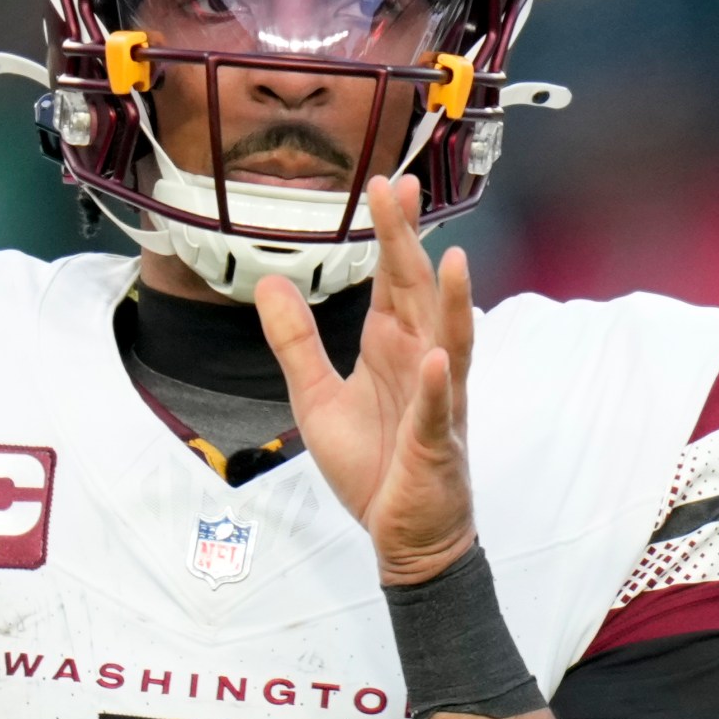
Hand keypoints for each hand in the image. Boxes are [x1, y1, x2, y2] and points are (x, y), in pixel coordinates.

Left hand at [256, 175, 476, 584]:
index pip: (393, 278)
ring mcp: (437, 400)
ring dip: (449, 302)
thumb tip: (268, 283)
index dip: (390, 232)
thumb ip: (295, 341)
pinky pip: (439, 411)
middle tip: (399, 189)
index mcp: (391, 346)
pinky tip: (438, 360)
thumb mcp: (315, 397)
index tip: (385, 184)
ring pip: (448, 342)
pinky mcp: (436, 443)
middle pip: (417, 292)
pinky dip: (440, 386)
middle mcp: (421, 361)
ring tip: (450, 258)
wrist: (402, 534)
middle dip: (409, 242)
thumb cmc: (372, 463)